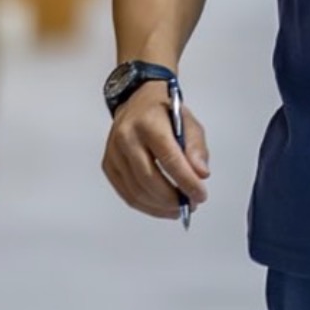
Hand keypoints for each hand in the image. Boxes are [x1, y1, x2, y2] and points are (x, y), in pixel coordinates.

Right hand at [102, 81, 209, 218]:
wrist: (137, 101)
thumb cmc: (166, 112)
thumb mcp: (188, 121)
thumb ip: (196, 148)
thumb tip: (201, 175)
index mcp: (149, 123)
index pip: (168, 158)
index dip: (186, 180)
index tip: (201, 195)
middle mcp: (126, 137)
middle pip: (149, 178)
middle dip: (172, 197)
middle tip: (191, 205)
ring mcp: (113, 152)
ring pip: (136, 190)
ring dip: (160, 206)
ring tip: (179, 209)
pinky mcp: (108, 165)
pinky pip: (126, 193)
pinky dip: (146, 205)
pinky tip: (162, 208)